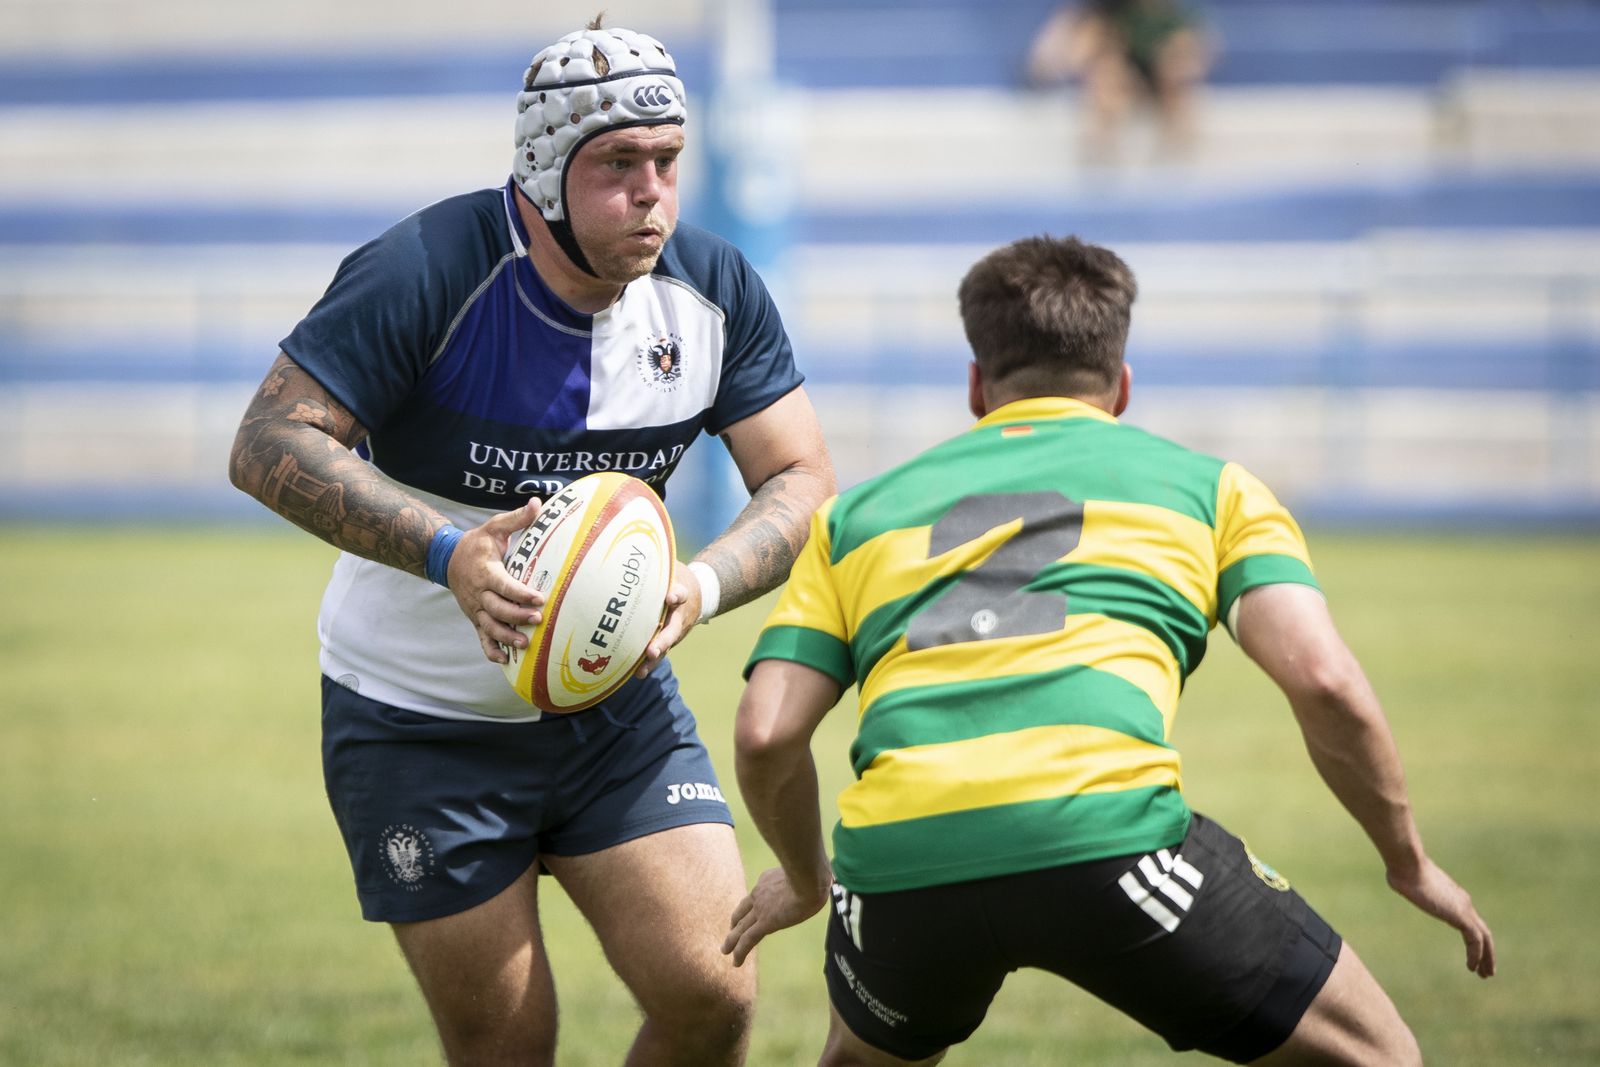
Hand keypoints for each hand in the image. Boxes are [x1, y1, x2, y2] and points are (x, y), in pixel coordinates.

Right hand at [445, 499, 545, 663]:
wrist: (447, 559)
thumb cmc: (478, 543)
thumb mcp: (495, 527)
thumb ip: (517, 518)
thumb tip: (539, 503)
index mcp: (485, 572)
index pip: (503, 585)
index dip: (520, 592)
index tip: (538, 597)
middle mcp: (479, 593)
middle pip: (497, 609)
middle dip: (517, 616)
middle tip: (538, 620)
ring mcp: (475, 608)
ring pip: (489, 626)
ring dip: (506, 637)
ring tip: (525, 643)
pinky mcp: (474, 618)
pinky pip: (481, 637)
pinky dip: (491, 650)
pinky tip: (505, 661)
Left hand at [634, 559, 702, 677]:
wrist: (698, 592)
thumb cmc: (674, 576)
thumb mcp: (669, 566)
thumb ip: (655, 563)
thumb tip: (628, 545)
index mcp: (680, 593)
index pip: (680, 593)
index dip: (675, 595)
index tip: (670, 597)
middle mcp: (680, 614)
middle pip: (673, 628)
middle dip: (663, 639)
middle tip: (652, 648)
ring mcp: (676, 629)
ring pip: (666, 645)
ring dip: (655, 657)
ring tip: (643, 668)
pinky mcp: (669, 639)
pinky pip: (660, 651)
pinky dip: (649, 663)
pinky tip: (637, 673)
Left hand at [721, 866, 830, 967]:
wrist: (808, 876)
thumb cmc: (816, 873)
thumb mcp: (809, 872)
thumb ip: (809, 877)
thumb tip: (824, 879)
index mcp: (768, 879)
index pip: (759, 892)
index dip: (754, 901)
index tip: (753, 907)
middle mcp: (760, 893)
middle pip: (744, 909)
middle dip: (736, 920)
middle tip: (731, 928)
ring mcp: (761, 908)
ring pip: (741, 927)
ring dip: (732, 940)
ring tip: (725, 950)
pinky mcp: (765, 922)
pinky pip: (748, 940)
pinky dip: (740, 951)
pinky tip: (735, 962)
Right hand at [1386, 857, 1495, 977]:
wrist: (1409, 866)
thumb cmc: (1403, 871)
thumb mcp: (1406, 881)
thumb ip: (1407, 884)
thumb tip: (1395, 879)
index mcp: (1453, 896)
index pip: (1470, 920)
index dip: (1474, 937)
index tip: (1473, 952)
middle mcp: (1463, 902)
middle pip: (1482, 930)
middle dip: (1486, 951)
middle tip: (1486, 969)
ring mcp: (1465, 909)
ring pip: (1484, 938)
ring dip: (1486, 957)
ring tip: (1485, 974)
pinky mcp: (1462, 916)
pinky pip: (1476, 941)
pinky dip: (1476, 955)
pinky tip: (1471, 967)